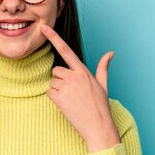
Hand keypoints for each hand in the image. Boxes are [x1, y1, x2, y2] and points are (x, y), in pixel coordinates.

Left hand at [40, 24, 120, 149]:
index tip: (43, 28)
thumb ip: (103, 67)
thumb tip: (110, 53)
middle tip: (72, 93)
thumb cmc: (101, 107)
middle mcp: (74, 76)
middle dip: (60, 80)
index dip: (53, 37)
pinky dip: (54, 99)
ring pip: (52, 82)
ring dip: (58, 90)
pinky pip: (49, 93)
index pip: (66, 50)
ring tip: (71, 100)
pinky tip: (66, 105)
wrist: (98, 127)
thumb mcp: (103, 85)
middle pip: (56, 70)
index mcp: (83, 71)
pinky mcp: (59, 97)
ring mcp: (66, 86)